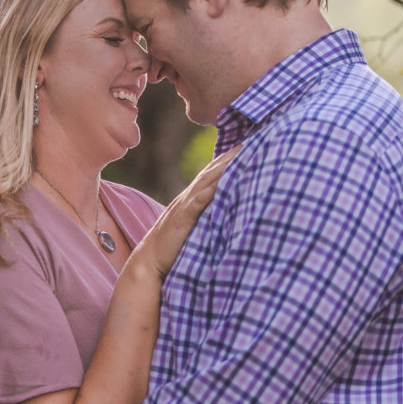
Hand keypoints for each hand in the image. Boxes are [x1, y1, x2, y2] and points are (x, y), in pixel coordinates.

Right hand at [133, 145, 239, 280]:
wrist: (150, 262)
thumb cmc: (174, 248)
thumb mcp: (194, 228)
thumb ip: (207, 217)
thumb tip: (228, 213)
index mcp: (191, 199)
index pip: (212, 173)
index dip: (228, 159)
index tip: (248, 147)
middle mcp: (188, 197)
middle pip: (212, 170)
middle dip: (231, 155)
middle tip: (253, 141)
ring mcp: (185, 205)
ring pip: (207, 180)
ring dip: (226, 165)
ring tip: (244, 152)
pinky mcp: (183, 218)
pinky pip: (199, 200)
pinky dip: (212, 188)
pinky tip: (224, 180)